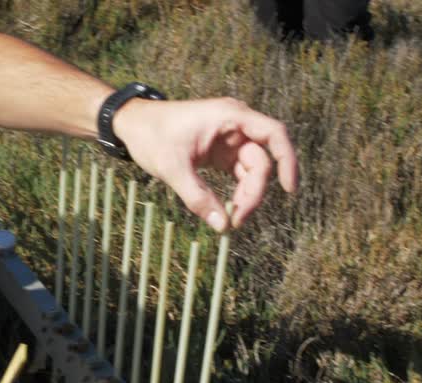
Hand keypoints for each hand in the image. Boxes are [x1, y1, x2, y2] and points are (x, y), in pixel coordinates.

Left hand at [113, 97, 297, 230]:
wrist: (132, 125)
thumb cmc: (151, 135)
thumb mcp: (172, 168)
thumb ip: (197, 197)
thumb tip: (222, 227)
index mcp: (230, 116)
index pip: (273, 134)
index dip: (287, 160)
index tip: (289, 189)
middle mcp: (235, 126)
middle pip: (262, 161)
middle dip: (254, 192)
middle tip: (236, 220)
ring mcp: (230, 141)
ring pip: (252, 171)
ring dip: (246, 196)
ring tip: (231, 219)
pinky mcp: (221, 154)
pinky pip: (239, 175)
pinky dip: (236, 193)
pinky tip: (227, 211)